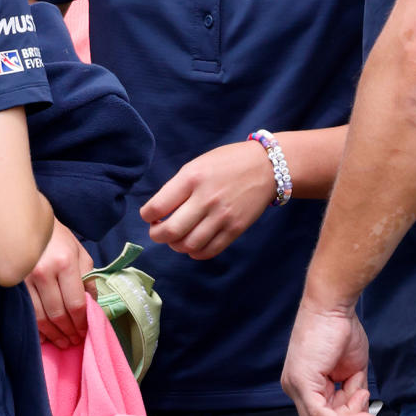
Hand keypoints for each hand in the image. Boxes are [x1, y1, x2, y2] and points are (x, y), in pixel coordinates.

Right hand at [25, 219, 95, 347]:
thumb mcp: (80, 253)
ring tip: (63, 342)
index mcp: (65, 263)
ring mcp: (26, 280)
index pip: (76, 302)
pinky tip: (45, 336)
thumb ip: (88, 279)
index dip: (82, 321)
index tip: (87, 330)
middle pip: (58, 314)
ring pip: (41, 318)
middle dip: (69, 331)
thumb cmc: (58, 238)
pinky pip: (27, 313)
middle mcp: (44, 272)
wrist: (26, 223)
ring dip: (54, 335)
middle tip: (75, 341)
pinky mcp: (13, 285)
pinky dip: (37, 329)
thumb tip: (92, 305)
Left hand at [140, 141, 274, 258]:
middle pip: (170, 231)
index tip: (151, 215)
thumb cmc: (228, 162)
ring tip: (178, 237)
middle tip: (159, 230)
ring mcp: (222, 216)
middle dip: (157, 235)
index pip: (156, 207)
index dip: (147, 216)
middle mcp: (206, 198)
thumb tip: (159, 212)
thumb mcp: (198, 164)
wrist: (268, 166)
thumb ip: (178, 187)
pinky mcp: (235, 229)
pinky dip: (195, 252)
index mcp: (193, 178)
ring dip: (176, 245)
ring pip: (188, 245)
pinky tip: (194, 244)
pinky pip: (208, 251)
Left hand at [281, 298, 376, 415]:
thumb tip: (360, 410)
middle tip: (367, 415)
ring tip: (363, 398)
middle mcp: (294, 387)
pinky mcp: (301, 382)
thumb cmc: (340, 327)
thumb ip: (353, 391)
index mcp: (305, 383)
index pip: (322, 415)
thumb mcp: (352, 368)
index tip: (366, 412)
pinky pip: (318, 413)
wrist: (332, 305)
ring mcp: (295, 385)